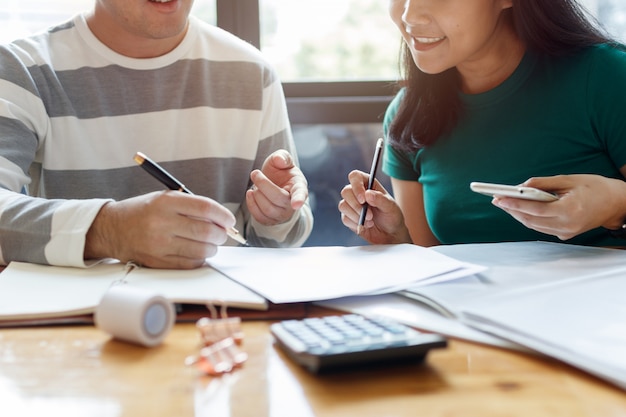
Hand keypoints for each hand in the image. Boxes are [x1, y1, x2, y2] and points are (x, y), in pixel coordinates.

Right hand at [85, 191, 236, 268]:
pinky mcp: (157, 261)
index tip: (229, 220)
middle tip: (222, 234)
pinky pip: (189, 263)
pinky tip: (197, 252)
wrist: (113, 228)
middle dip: (221, 234)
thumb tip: (222, 220)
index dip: (223, 215)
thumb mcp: (166, 198)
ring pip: (201, 250)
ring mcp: (159, 244)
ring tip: (210, 243)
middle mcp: (162, 223)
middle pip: (206, 231)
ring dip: (212, 248)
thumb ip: (193, 206)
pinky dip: (199, 259)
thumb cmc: (145, 211)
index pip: (205, 208)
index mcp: (166, 202)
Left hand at [246, 149, 307, 224]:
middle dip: (263, 184)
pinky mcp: (271, 221)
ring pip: (267, 209)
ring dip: (257, 194)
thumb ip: (282, 156)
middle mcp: (292, 204)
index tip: (296, 204)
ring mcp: (282, 215)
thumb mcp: (282, 160)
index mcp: (299, 187)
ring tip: (255, 184)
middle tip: (254, 173)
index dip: (299, 199)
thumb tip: (279, 160)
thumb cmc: (280, 173)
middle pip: (277, 198)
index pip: (300, 194)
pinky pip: (259, 217)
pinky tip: (251, 193)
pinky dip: (251, 204)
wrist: (274, 185)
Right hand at [338, 170, 411, 243]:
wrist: (389, 233)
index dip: (356, 186)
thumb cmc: (392, 216)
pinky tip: (366, 226)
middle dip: (356, 205)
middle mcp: (357, 192)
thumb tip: (367, 194)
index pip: (355, 176)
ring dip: (356, 215)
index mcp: (368, 184)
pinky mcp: (348, 216)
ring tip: (370, 221)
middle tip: (370, 215)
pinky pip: (345, 218)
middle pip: (346, 191)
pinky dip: (355, 223)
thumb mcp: (391, 207)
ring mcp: (351, 204)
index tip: (363, 199)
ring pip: (343, 205)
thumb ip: (380, 199)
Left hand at [492, 174, 625, 239]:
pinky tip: (519, 210)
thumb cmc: (595, 187)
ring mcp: (566, 232)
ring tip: (504, 203)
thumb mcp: (568, 179)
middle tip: (496, 199)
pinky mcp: (566, 234)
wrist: (617, 203)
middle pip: (531, 220)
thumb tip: (521, 186)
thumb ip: (543, 183)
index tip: (498, 198)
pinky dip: (529, 219)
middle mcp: (567, 225)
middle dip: (511, 209)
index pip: (534, 209)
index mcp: (569, 210)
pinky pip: (541, 228)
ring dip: (517, 215)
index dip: (514, 204)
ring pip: (534, 226)